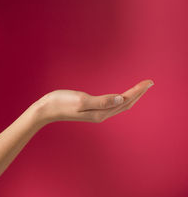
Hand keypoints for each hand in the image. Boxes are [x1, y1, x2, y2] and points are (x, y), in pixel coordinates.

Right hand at [35, 79, 153, 124]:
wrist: (47, 109)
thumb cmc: (61, 103)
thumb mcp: (82, 101)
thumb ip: (102, 101)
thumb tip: (120, 100)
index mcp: (101, 112)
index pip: (125, 101)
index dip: (138, 91)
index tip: (149, 82)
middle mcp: (101, 114)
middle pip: (125, 104)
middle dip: (138, 93)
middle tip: (149, 83)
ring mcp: (97, 113)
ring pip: (120, 105)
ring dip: (131, 96)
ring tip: (140, 88)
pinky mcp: (92, 109)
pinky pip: (113, 105)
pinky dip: (121, 99)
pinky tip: (122, 96)